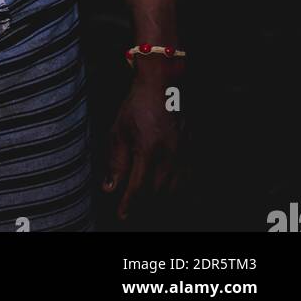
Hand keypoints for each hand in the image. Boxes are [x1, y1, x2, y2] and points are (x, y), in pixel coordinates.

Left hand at [102, 68, 187, 221]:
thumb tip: (109, 188)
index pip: (138, 187)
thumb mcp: (119, 131)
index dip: (129, 204)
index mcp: (148, 150)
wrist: (164, 85)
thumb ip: (115, 162)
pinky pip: (187, 180)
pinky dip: (177, 191)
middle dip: (143, 205)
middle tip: (131, 210)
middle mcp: (169, 156)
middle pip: (156, 193)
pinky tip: (168, 193)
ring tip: (147, 204)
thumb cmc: (138, 105)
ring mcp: (183, 155)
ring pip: (174, 190)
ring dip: (159, 201)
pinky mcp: (192, 152)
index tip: (121, 215)